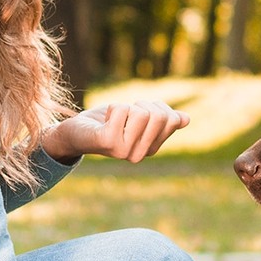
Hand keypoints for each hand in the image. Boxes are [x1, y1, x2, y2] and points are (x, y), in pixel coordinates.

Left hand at [44, 101, 188, 162]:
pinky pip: (122, 110)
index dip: (154, 106)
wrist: (75, 132)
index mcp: (151, 149)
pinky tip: (104, 122)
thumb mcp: (138, 118)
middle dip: (142, 105)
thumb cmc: (106, 123)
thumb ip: (160, 119)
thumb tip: (185, 119)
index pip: (171, 118)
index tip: (136, 114)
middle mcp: (140, 154)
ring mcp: (124, 151)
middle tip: (124, 115)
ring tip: (113, 119)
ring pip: (141, 112)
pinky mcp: (109, 142)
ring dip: (125, 107)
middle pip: (159, 115)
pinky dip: (113, 108)